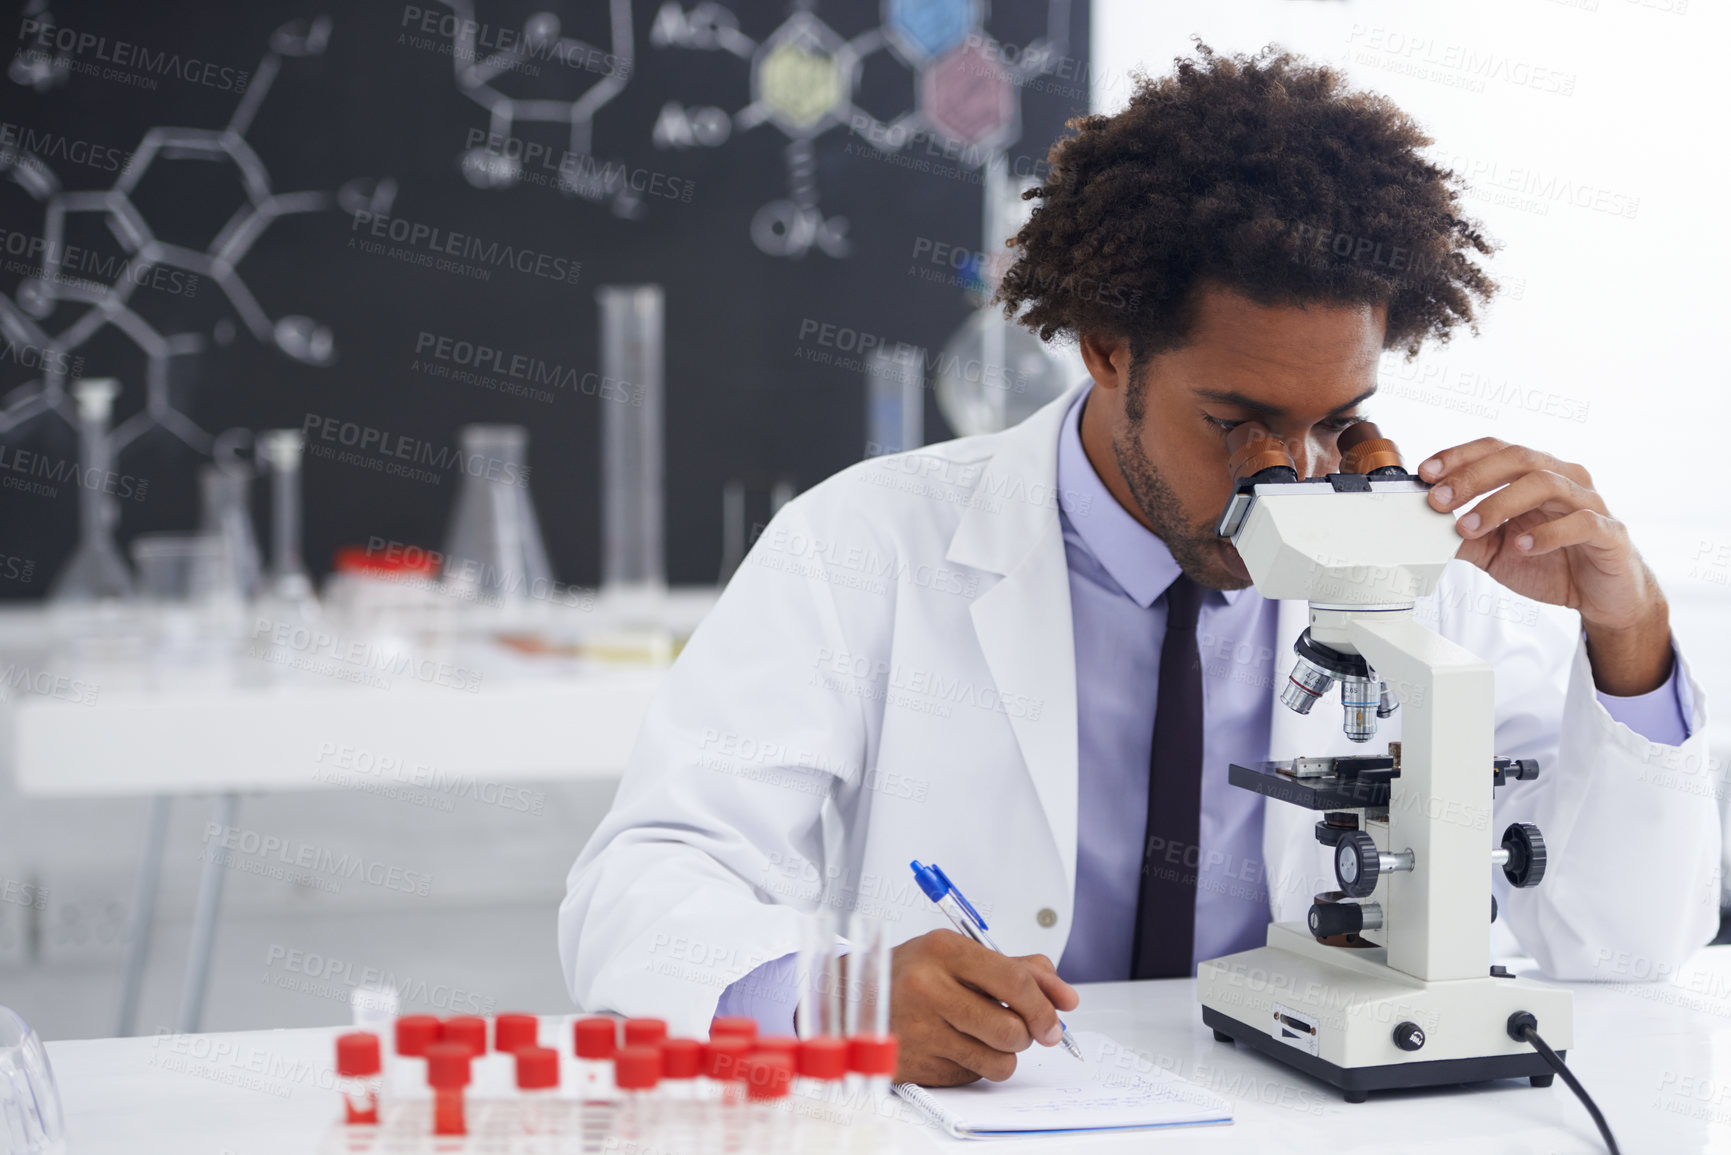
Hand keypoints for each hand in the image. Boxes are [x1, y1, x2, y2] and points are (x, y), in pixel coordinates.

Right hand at [888, 930, 1078, 1085]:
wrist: (852, 998)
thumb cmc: (912, 973)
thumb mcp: (958, 954)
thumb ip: (1016, 969)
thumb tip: (1064, 997)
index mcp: (944, 950)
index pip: (1015, 982)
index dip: (1045, 1006)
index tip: (1057, 1019)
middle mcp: (929, 988)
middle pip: (1011, 1029)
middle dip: (1026, 1033)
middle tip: (1018, 1027)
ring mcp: (920, 1029)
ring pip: (998, 1061)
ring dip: (1003, 1054)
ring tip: (984, 1035)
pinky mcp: (916, 1064)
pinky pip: (972, 1076)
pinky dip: (975, 1065)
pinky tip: (955, 1045)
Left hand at [1418, 439, 1670, 694]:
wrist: (1600, 595)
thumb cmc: (1551, 562)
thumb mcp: (1495, 553)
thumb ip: (1465, 539)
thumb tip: (1425, 530)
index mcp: (1534, 475)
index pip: (1496, 450)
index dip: (1460, 456)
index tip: (1426, 472)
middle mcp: (1563, 479)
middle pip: (1518, 459)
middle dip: (1472, 477)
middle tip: (1439, 500)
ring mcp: (1589, 503)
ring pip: (1545, 484)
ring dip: (1500, 504)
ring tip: (1470, 527)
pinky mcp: (1609, 533)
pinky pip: (1580, 522)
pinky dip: (1547, 532)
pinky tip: (1522, 546)